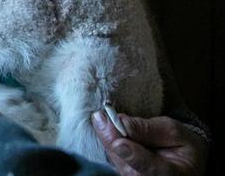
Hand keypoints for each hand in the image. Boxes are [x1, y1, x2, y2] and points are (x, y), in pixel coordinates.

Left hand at [91, 111, 208, 175]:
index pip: (149, 166)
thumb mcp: (174, 131)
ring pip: (116, 161)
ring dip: (108, 139)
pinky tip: (106, 127)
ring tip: (102, 118)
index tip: (119, 142)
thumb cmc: (183, 144)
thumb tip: (122, 122)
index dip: (132, 154)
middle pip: (126, 163)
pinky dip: (108, 143)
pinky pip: (113, 160)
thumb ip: (149, 128)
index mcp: (170, 173)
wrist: (186, 160)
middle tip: (100, 116)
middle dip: (112, 139)